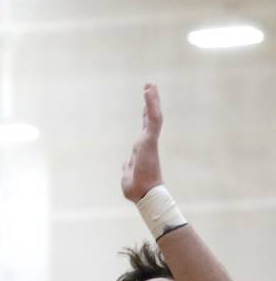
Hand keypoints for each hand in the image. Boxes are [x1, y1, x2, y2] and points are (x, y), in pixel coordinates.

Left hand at [121, 83, 163, 202]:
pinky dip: (151, 106)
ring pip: (153, 116)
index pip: (145, 128)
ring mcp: (149, 141)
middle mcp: (147, 143)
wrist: (144, 195)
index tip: (145, 104)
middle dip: (150, 103)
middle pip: (150, 118)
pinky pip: (153, 120)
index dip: (146, 115)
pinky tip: (149, 94)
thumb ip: (128, 167)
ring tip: (150, 86)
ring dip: (152, 100)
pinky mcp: (150, 141)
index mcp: (142, 149)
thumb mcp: (128, 175)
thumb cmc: (137, 189)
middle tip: (149, 87)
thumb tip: (127, 165)